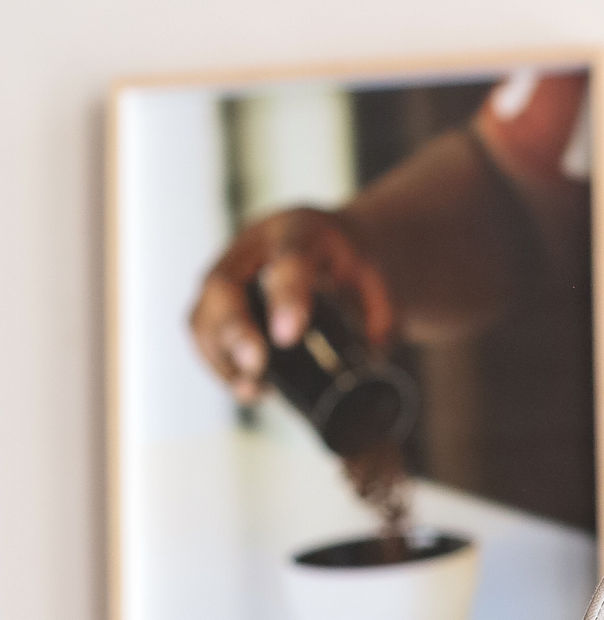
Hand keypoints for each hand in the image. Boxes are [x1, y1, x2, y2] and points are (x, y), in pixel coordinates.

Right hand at [188, 208, 396, 401]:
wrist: (338, 244)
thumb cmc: (360, 266)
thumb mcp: (384, 284)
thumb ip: (382, 322)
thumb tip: (370, 366)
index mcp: (304, 230)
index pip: (290, 259)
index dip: (285, 297)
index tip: (287, 337)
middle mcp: (256, 243)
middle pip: (224, 283)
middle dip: (235, 329)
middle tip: (255, 366)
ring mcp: (231, 268)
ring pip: (204, 309)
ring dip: (220, 355)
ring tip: (252, 389)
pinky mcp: (221, 295)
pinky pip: (202, 329)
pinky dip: (217, 362)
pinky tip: (246, 387)